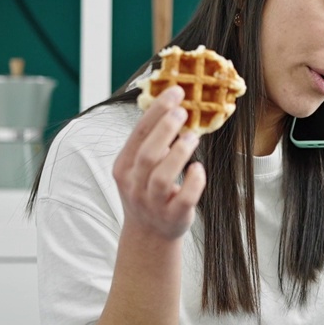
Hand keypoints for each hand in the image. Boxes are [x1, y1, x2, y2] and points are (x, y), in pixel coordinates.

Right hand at [113, 86, 204, 239]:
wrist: (149, 234)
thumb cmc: (149, 191)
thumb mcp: (141, 168)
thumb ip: (152, 142)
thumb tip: (175, 106)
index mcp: (124, 167)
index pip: (138, 134)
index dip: (156, 111)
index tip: (175, 91)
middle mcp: (134, 185)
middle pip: (147, 154)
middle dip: (165, 130)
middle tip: (183, 111)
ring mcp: (152, 203)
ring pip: (161, 177)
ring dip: (179, 154)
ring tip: (193, 137)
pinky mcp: (173, 217)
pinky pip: (183, 199)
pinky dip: (193, 182)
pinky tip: (198, 169)